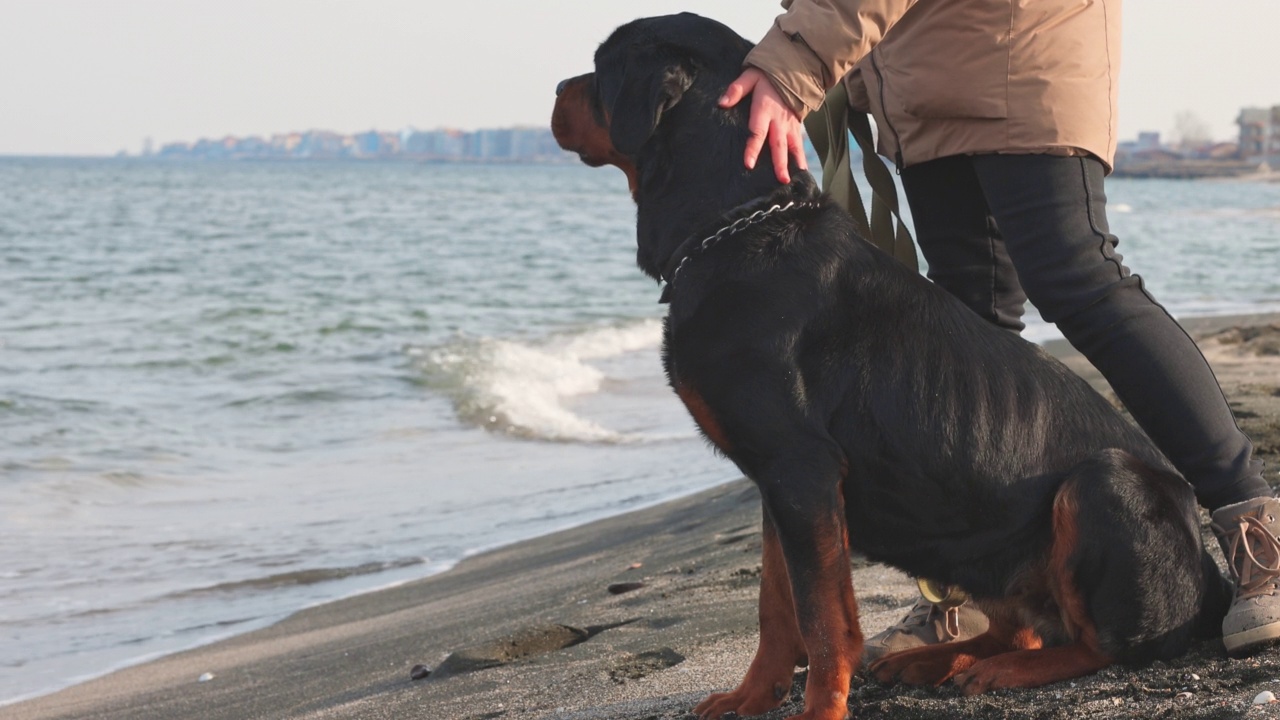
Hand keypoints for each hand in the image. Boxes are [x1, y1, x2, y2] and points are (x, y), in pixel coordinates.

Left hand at [718, 67, 806, 184]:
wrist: (794, 68)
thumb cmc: (768, 74)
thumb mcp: (750, 76)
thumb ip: (736, 90)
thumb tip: (722, 103)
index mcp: (765, 109)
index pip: (758, 132)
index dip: (753, 148)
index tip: (749, 164)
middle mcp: (779, 120)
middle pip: (778, 144)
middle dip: (779, 163)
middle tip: (780, 180)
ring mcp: (790, 123)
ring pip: (792, 146)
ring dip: (793, 163)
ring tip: (792, 180)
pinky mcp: (797, 125)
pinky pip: (799, 143)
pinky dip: (800, 157)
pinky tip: (801, 171)